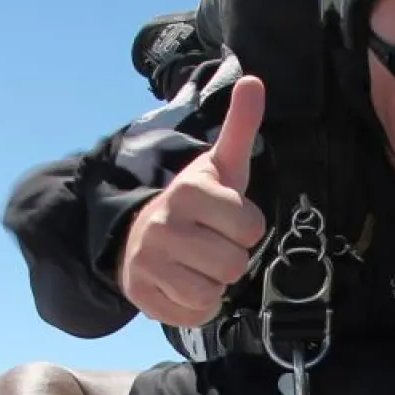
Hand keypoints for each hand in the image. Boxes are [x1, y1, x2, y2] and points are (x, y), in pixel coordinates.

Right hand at [118, 76, 268, 326]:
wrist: (139, 235)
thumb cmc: (195, 203)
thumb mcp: (220, 166)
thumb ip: (240, 127)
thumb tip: (255, 80)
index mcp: (189, 192)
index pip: (251, 227)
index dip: (246, 226)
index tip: (226, 217)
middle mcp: (165, 226)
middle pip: (234, 264)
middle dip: (231, 257)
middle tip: (211, 243)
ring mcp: (150, 263)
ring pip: (214, 292)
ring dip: (214, 283)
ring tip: (198, 263)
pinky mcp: (143, 296)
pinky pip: (194, 314)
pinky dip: (197, 306)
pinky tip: (184, 283)